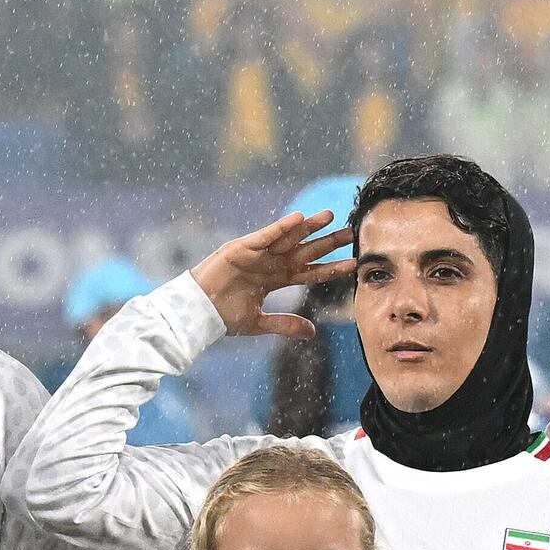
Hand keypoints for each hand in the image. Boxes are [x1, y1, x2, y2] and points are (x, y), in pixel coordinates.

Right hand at [189, 212, 349, 336]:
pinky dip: (281, 227)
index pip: (309, 273)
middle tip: (350, 232)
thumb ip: (285, 324)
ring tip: (329, 217)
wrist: (196, 314)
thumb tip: (312, 333)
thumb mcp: (259, 323)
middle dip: (327, 243)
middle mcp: (269, 264)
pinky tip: (299, 219)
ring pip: (288, 239)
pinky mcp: (241, 248)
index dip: (330, 269)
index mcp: (274, 279)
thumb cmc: (223, 316)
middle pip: (304, 251)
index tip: (352, 264)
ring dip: (308, 228)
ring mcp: (256, 254)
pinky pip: (265, 236)